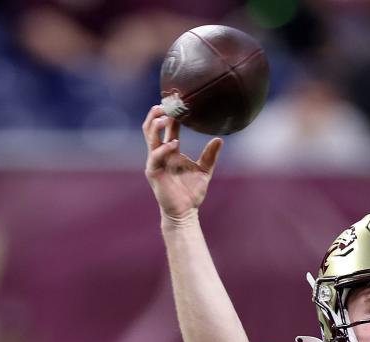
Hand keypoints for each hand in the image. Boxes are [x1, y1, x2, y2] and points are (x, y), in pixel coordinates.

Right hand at [143, 105, 222, 220]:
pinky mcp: (153, 172)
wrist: (185, 212)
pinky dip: (164, 148)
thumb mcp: (204, 170)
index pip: (167, 127)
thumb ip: (210, 155)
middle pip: (152, 128)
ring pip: (150, 137)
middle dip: (156, 114)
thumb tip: (219, 139)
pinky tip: (175, 143)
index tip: (178, 101)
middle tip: (166, 103)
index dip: (170, 114)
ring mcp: (155, 162)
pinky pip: (156, 156)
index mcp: (170, 150)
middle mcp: (160, 153)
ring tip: (166, 116)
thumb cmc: (192, 192)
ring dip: (155, 125)